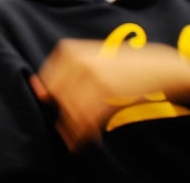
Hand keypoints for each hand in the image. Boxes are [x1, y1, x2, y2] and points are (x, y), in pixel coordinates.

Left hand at [31, 38, 189, 151]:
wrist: (154, 66)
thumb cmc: (116, 66)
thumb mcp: (87, 59)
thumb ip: (61, 72)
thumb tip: (36, 90)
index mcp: (68, 50)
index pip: (47, 82)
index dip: (49, 101)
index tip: (54, 113)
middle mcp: (77, 61)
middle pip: (57, 97)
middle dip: (60, 117)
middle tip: (65, 132)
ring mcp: (92, 75)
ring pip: (70, 109)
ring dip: (72, 129)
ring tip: (76, 139)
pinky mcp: (107, 90)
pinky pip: (87, 116)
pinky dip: (85, 131)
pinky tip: (90, 136)